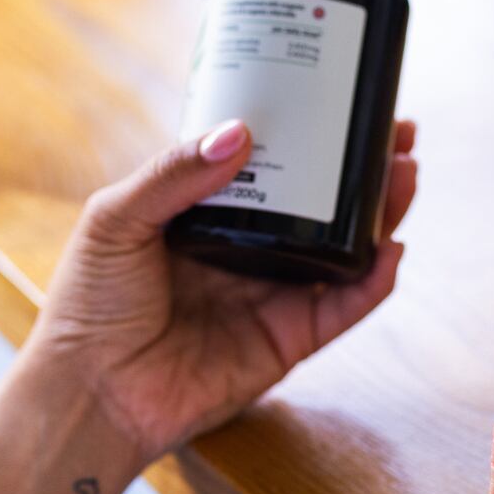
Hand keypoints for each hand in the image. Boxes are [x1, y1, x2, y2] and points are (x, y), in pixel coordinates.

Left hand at [30, 118, 417, 467]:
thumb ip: (173, 174)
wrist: (89, 392)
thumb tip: (239, 134)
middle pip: (322, 205)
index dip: (311, 136)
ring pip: (343, 251)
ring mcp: (271, 297)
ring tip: (405, 174)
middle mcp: (247, 253)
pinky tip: (389, 251)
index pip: (274, 167)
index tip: (343, 102)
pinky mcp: (286, 343)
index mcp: (208, 217)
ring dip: (381, 215)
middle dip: (364, 170)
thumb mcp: (116, 219)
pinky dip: (371, 283)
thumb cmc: (88, 306)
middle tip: (398, 133)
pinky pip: (341, 309)